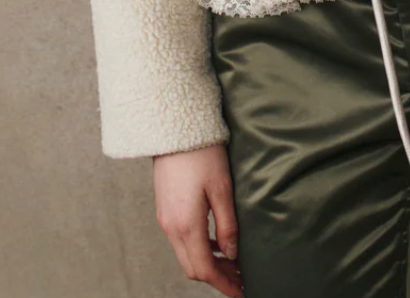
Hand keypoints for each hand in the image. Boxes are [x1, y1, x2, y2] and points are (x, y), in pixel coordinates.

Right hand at [154, 144, 243, 296]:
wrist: (172, 128)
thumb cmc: (201, 153)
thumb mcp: (222, 187)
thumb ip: (227, 224)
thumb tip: (232, 253)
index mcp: (186, 225)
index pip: (205, 269)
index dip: (225, 284)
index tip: (243, 291)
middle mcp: (171, 227)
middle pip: (194, 267)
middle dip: (218, 277)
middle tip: (242, 279)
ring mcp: (165, 219)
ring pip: (187, 255)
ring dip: (210, 263)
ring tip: (235, 262)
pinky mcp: (165, 209)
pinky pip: (182, 240)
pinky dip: (200, 248)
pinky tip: (217, 242)